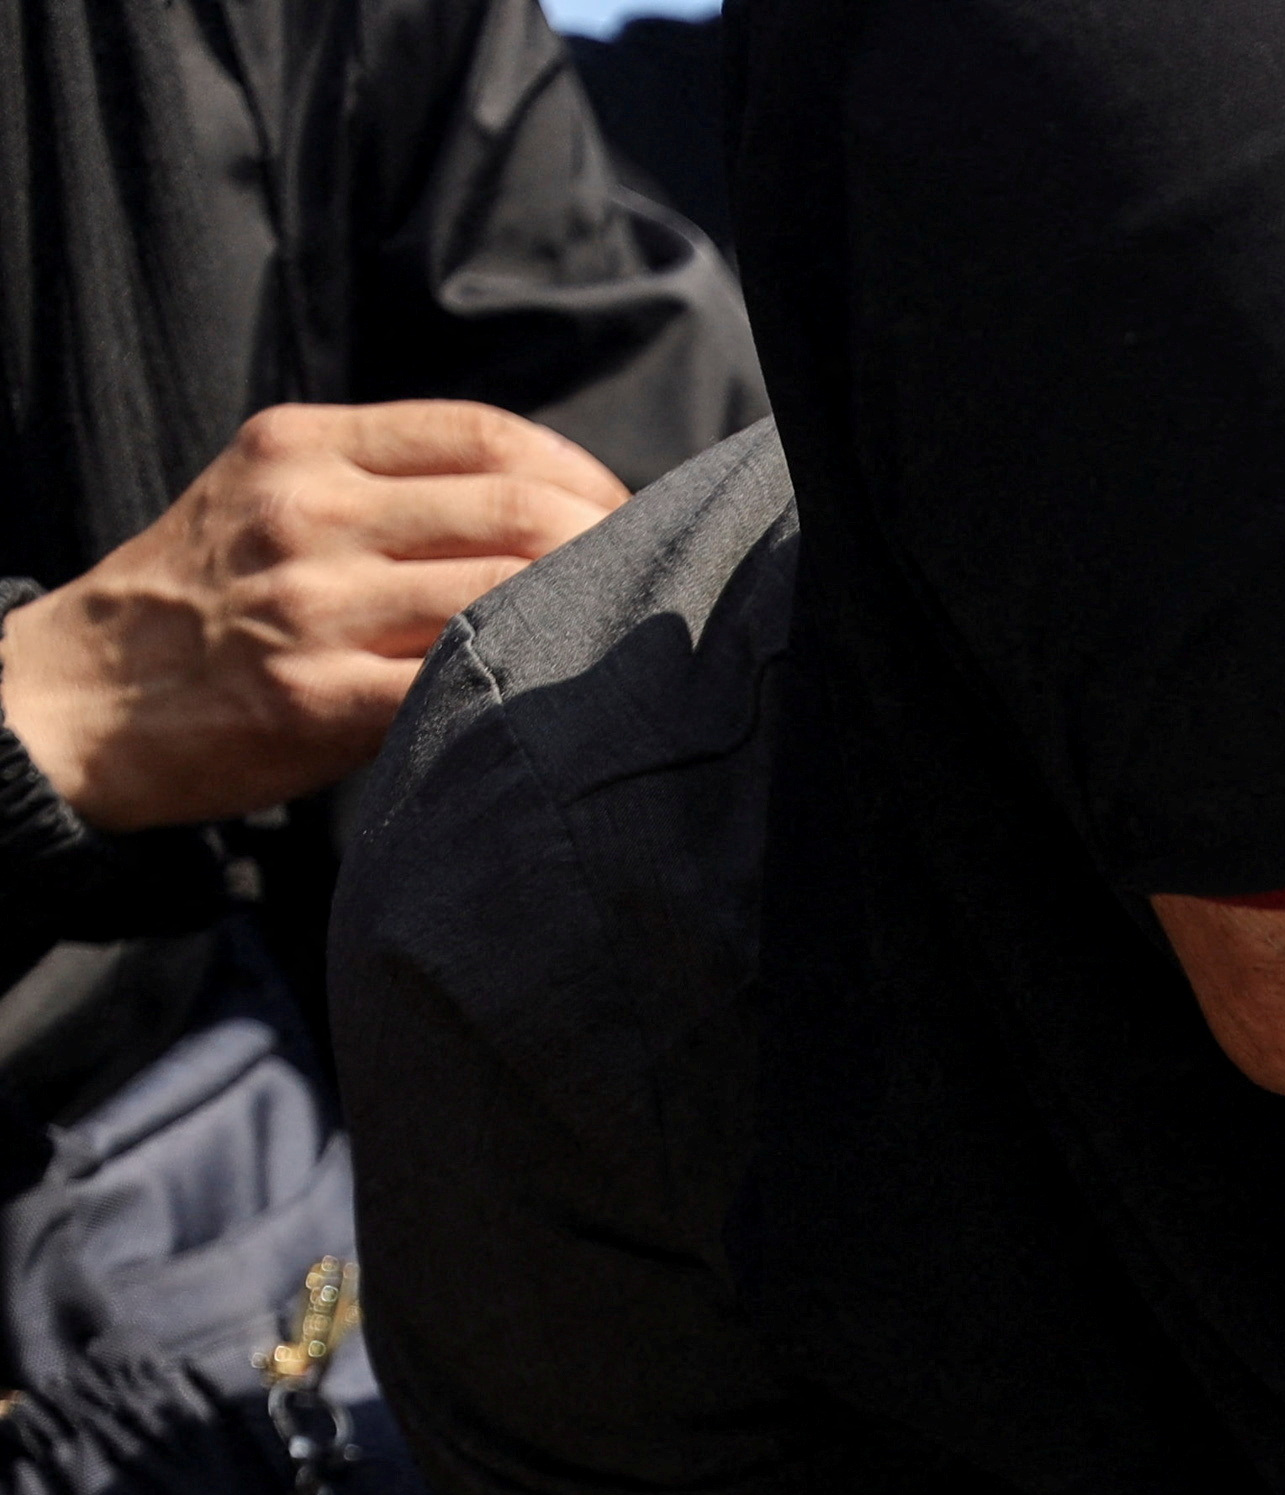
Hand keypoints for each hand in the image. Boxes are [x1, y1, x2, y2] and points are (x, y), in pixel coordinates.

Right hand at [1, 402, 626, 828]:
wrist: (79, 694)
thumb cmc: (204, 598)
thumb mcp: (267, 496)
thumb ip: (383, 484)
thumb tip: (547, 502)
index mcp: (300, 446)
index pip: (484, 434)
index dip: (579, 475)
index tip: (620, 516)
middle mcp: (306, 511)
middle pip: (518, 512)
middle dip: (605, 548)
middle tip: (637, 586)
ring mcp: (309, 604)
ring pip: (505, 593)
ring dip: (580, 619)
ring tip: (610, 642)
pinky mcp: (312, 698)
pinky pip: (459, 682)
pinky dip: (525, 689)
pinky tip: (552, 701)